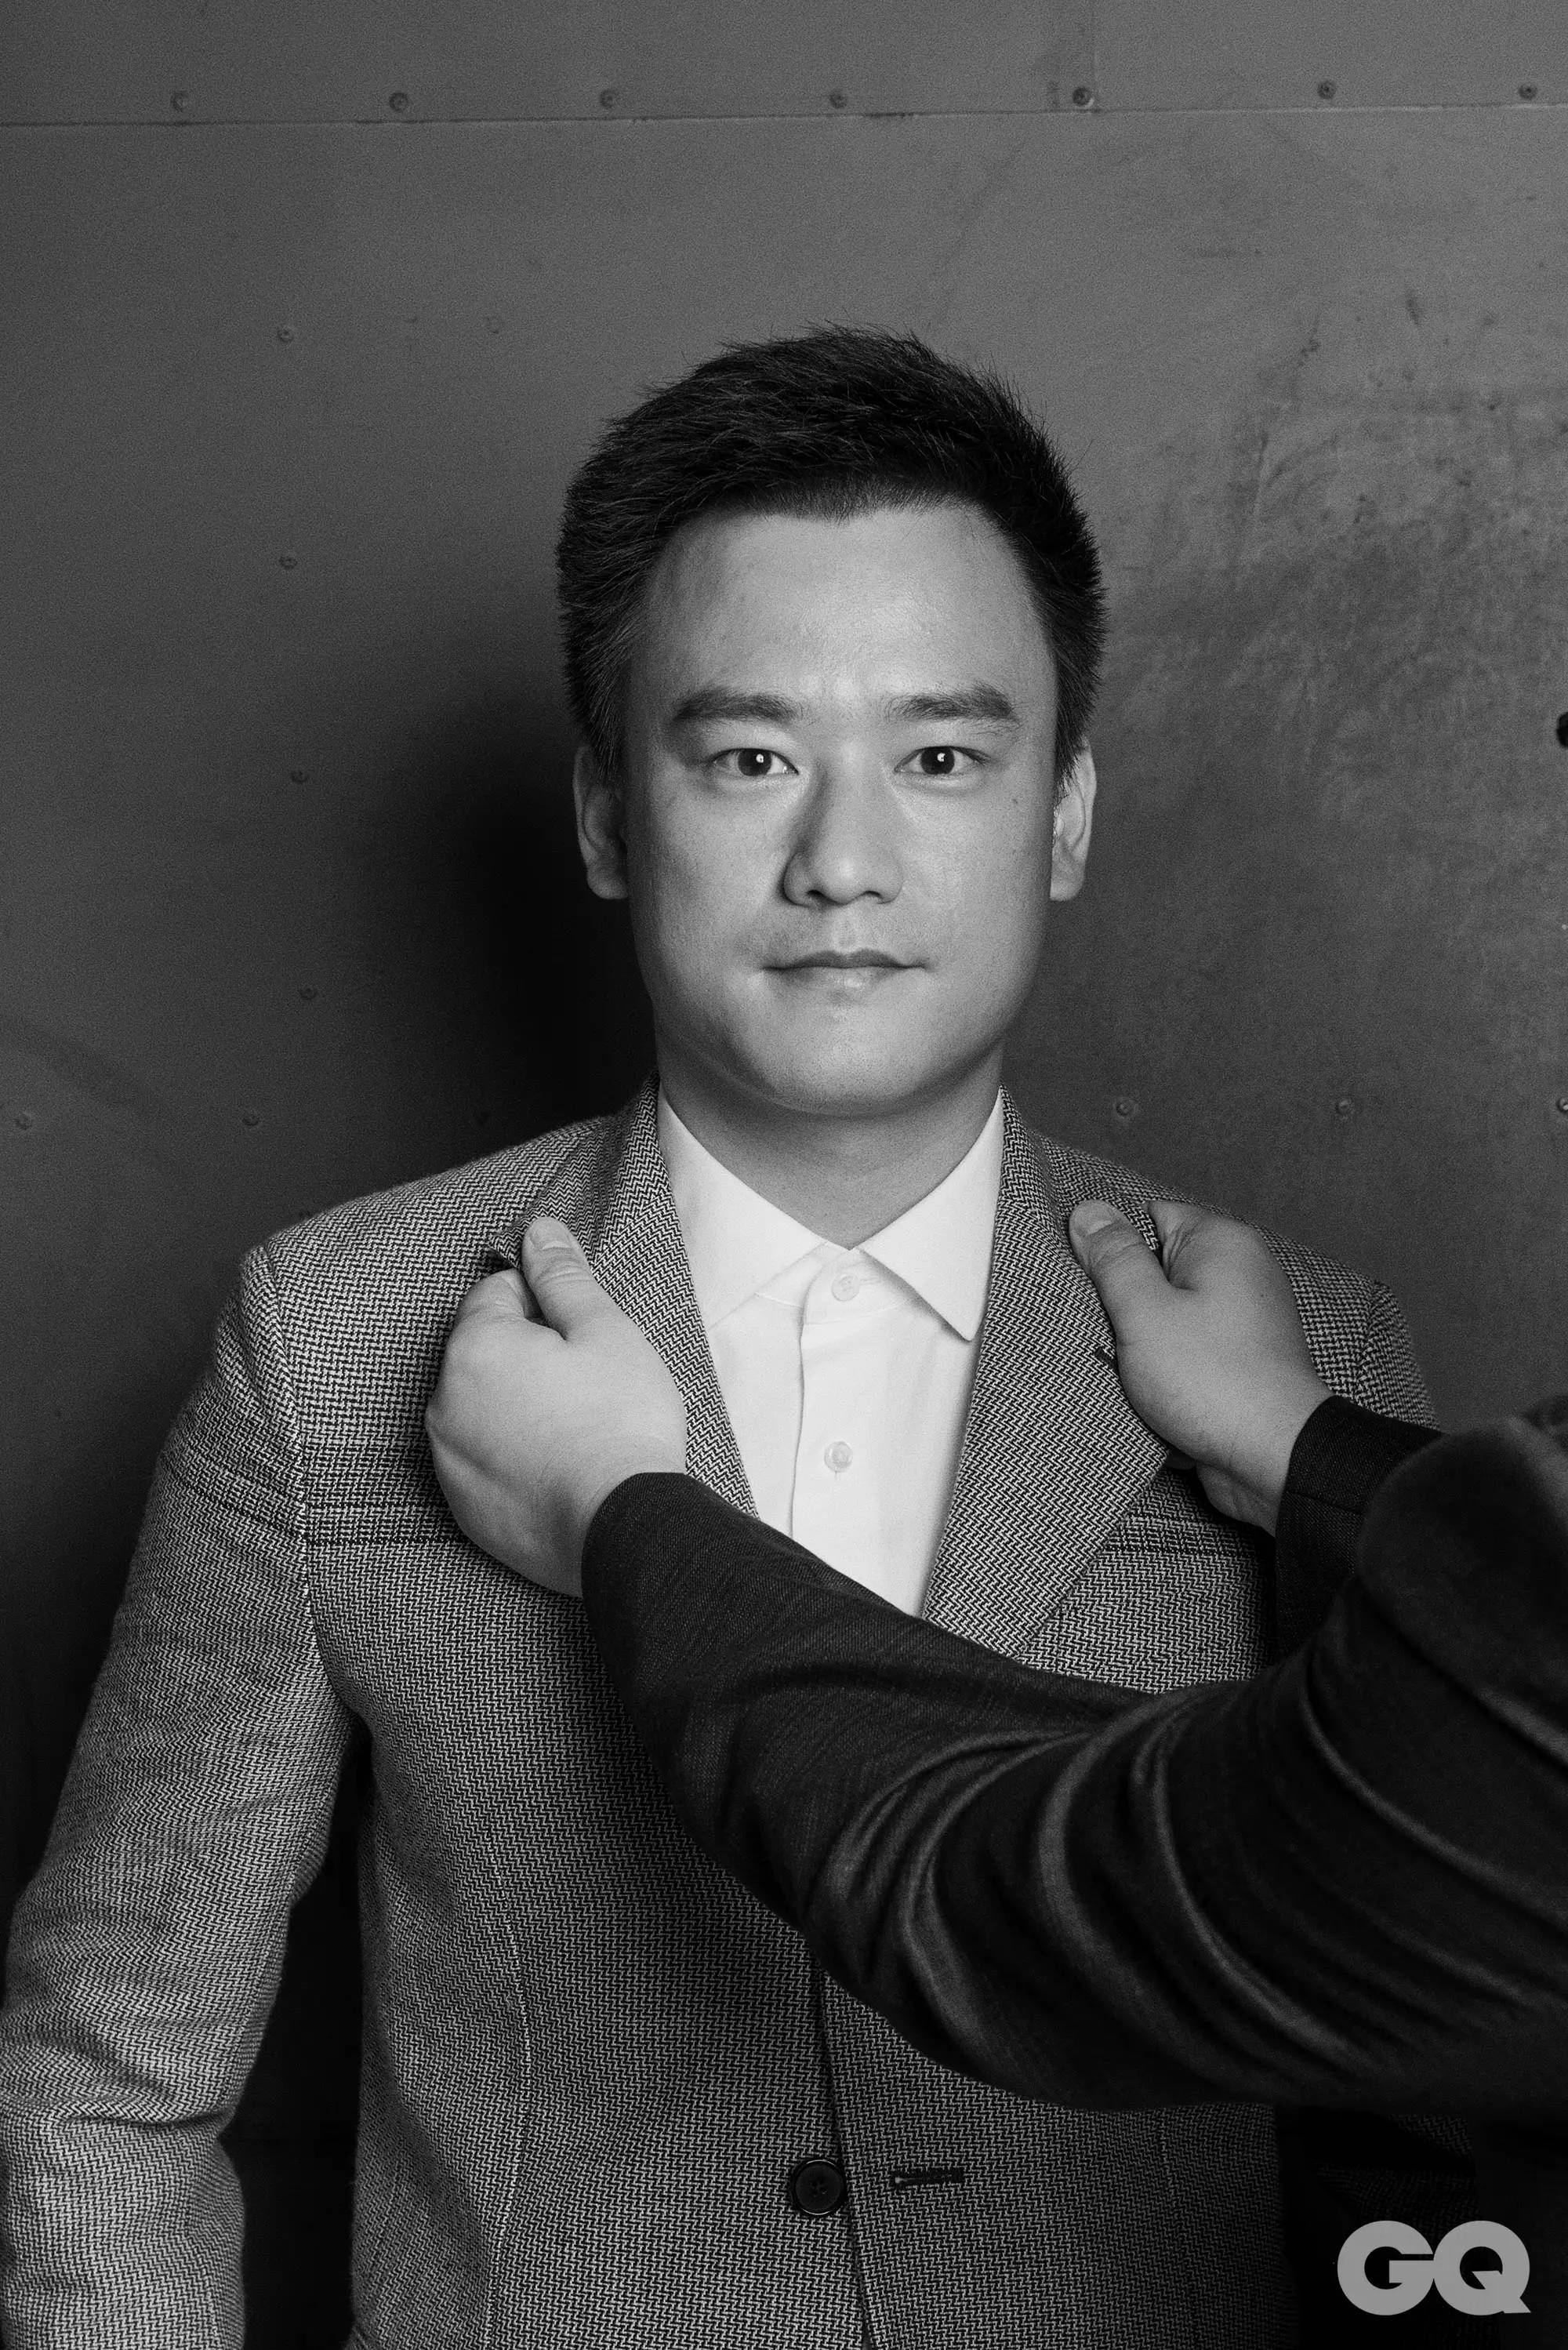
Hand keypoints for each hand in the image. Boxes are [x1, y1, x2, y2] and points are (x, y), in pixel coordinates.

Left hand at [425, 1218, 687, 1595]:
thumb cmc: (619, 1423)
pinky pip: (483, 1461)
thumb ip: (562, 1277)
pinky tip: (559, 1467)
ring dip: (517, 1406)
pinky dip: (512, 1457)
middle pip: (483, 1352)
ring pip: (481, 1408)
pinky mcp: (463, 1510)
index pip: (496, 1293)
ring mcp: (448, 1461)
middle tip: (587, 1381)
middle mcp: (444, 1402)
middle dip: (528, 1355)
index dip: (544, 1303)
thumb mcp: (603, 1331)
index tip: (582, 1332)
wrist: (622, 1530)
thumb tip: (539, 1230)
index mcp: (473, 1348)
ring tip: (577, 1429)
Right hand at [1068, 1200, 1328, 1531]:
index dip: (1113, 1251)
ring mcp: (1241, 1321)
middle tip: (1108, 1336)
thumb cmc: (1214, 1381)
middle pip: (1155, 1272)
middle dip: (1124, 1305)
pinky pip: (1185, 1355)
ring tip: (1128, 1372)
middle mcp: (1239, 1274)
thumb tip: (1089, 1212)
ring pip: (1165, 1319)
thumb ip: (1113, 1259)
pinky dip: (1165, 1373)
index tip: (1093, 1287)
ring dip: (1139, 1347)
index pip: (1148, 1218)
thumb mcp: (1144, 1312)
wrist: (1273, 1460)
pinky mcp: (1237, 1362)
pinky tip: (1150, 1397)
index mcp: (1222, 1243)